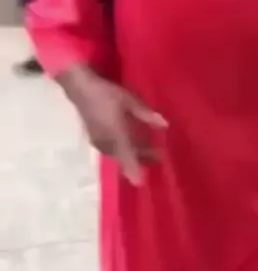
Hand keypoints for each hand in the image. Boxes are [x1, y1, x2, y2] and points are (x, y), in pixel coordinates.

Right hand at [68, 70, 166, 185]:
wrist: (80, 88)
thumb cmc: (105, 93)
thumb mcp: (129, 101)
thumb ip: (146, 114)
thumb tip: (165, 125)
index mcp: (116, 136)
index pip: (128, 158)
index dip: (135, 171)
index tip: (142, 182)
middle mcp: (107, 143)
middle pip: (125, 158)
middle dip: (141, 159)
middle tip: (158, 157)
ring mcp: (99, 141)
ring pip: (118, 154)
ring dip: (132, 153)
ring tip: (148, 149)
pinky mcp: (95, 137)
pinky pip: (112, 148)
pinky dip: (124, 148)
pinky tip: (131, 141)